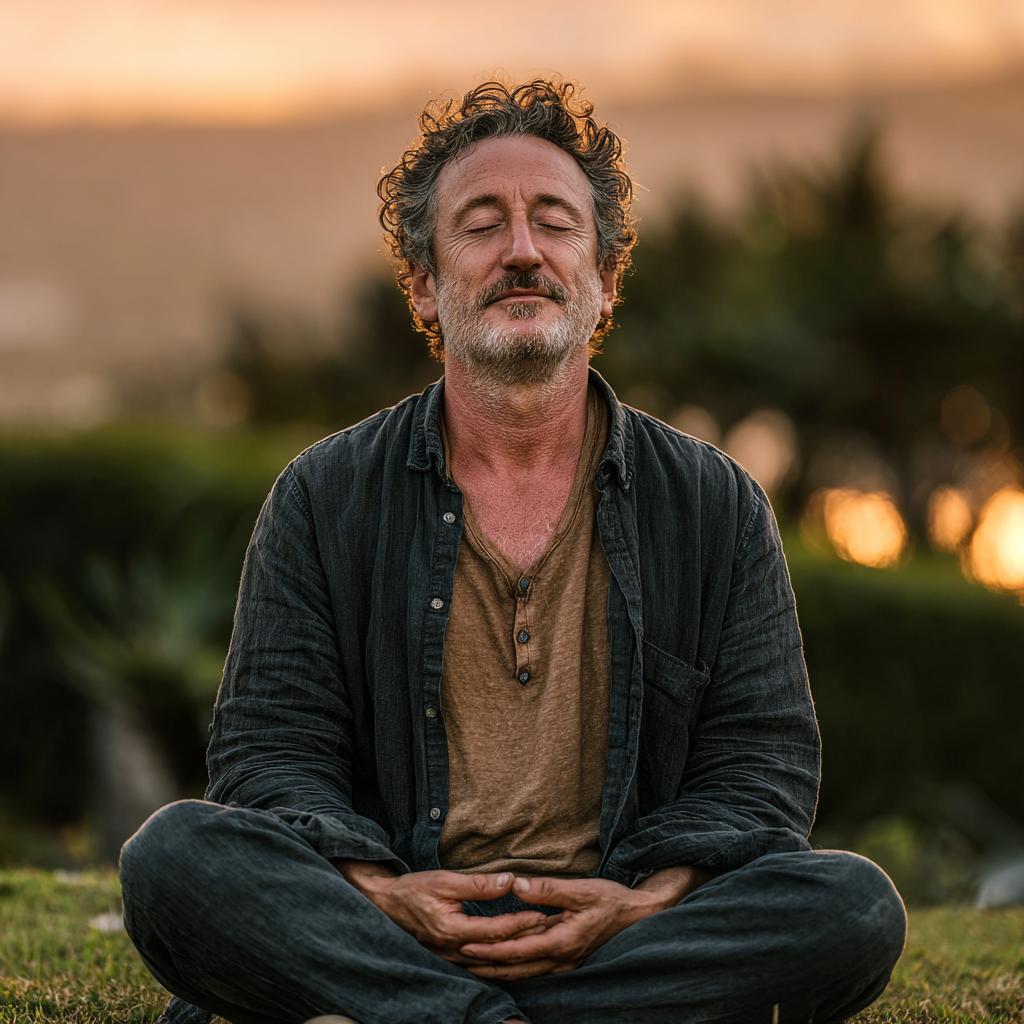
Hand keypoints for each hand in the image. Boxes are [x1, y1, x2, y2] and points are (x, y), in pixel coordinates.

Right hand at [334, 861, 552, 965]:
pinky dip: (500, 963)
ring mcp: (450, 959)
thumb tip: (509, 881)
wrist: (387, 905)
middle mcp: (452, 951)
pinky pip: (480, 967)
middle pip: (497, 952)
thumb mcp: (444, 880)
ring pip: (490, 965)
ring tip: (539, 945)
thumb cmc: (414, 890)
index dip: (520, 923)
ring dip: (516, 957)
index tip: (542, 915)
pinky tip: (515, 958)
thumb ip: (477, 883)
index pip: (495, 931)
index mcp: (452, 931)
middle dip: (525, 943)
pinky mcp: (450, 959)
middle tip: (550, 933)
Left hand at [461, 865, 711, 980]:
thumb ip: (547, 889)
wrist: (639, 917)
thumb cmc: (612, 900)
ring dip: (499, 970)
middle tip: (459, 961)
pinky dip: (516, 967)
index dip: (491, 950)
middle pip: (517, 969)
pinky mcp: (568, 959)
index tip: (467, 946)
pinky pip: (536, 968)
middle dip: (487, 967)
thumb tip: (517, 885)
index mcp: (563, 941)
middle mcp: (562, 958)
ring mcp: (566, 963)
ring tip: (474, 966)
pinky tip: (505, 962)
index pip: (518, 950)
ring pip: (525, 972)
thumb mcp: (581, 889)